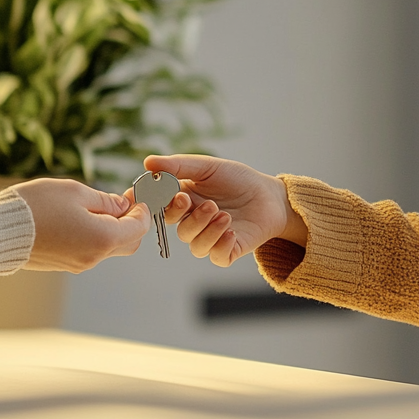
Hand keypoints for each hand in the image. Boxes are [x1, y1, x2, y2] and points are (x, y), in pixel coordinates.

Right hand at [12, 178, 149, 272]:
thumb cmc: (35, 208)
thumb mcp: (76, 193)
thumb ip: (105, 201)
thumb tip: (123, 206)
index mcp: (103, 239)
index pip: (140, 227)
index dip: (142, 209)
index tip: (135, 193)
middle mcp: (94, 257)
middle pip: (129, 242)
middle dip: (132, 221)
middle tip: (121, 199)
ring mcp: (78, 264)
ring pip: (110, 247)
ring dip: (113, 228)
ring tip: (98, 205)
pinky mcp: (63, 264)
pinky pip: (91, 250)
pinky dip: (96, 235)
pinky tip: (82, 217)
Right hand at [136, 155, 306, 267]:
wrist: (270, 195)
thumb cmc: (238, 179)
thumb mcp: (209, 167)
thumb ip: (179, 165)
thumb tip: (147, 162)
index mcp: (185, 201)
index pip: (163, 209)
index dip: (162, 207)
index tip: (172, 197)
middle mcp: (195, 222)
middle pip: (179, 229)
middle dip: (191, 218)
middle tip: (209, 204)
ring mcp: (211, 237)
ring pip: (196, 244)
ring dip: (208, 230)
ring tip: (225, 215)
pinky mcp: (228, 250)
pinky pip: (216, 256)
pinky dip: (221, 245)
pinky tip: (231, 231)